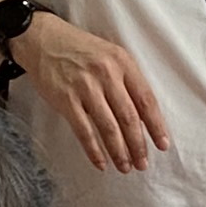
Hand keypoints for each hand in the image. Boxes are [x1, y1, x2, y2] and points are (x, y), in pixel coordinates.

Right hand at [8, 12, 170, 174]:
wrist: (42, 39)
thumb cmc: (80, 49)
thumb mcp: (110, 56)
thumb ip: (127, 82)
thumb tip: (142, 118)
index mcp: (123, 63)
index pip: (146, 100)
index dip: (156, 126)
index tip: (162, 145)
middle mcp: (106, 74)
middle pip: (129, 118)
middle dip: (138, 145)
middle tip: (143, 164)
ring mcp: (85, 87)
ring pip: (109, 128)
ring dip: (119, 152)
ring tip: (125, 167)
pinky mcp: (65, 99)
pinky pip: (84, 131)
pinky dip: (94, 150)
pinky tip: (101, 163)